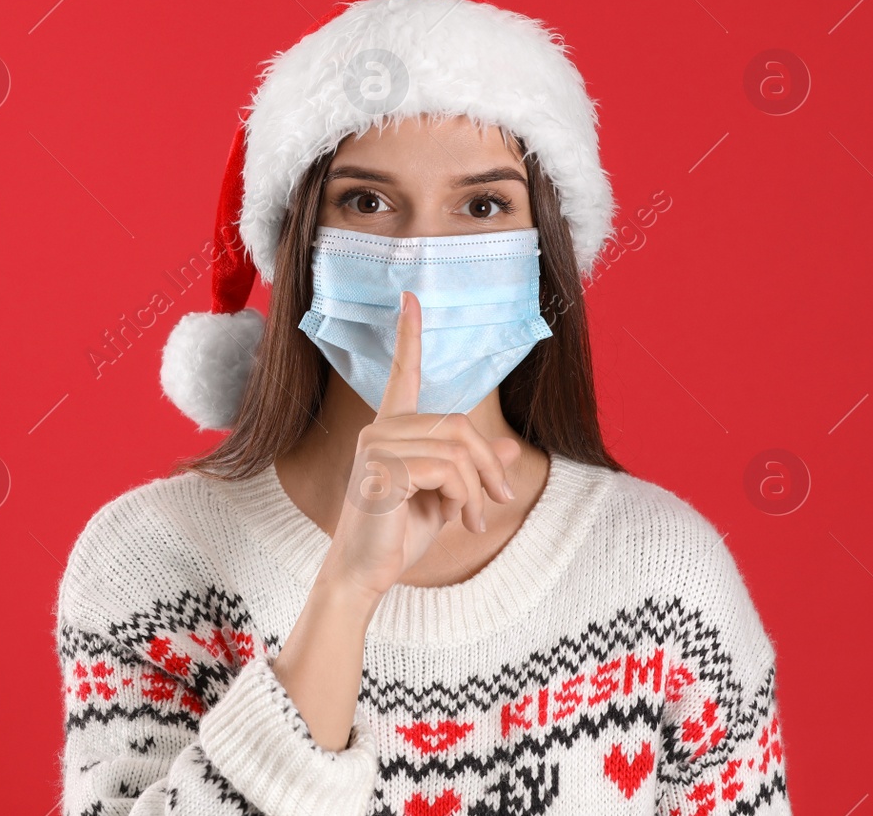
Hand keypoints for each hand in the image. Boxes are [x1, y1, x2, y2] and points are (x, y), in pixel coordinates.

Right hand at [321, 290, 521, 601]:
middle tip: (497, 502)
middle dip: (487, 467)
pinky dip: (464, 497)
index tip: (411, 297)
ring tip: (472, 519)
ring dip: (477, 489)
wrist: (365, 575)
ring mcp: (376, 447)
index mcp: (391, 430)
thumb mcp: (446, 500)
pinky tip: (455, 519)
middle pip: (458, 425)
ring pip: (457, 449)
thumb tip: (508, 448)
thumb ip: (471, 470)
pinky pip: (447, 470)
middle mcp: (380, 430)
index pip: (402, 375)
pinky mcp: (381, 470)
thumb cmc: (397, 536)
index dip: (409, 336)